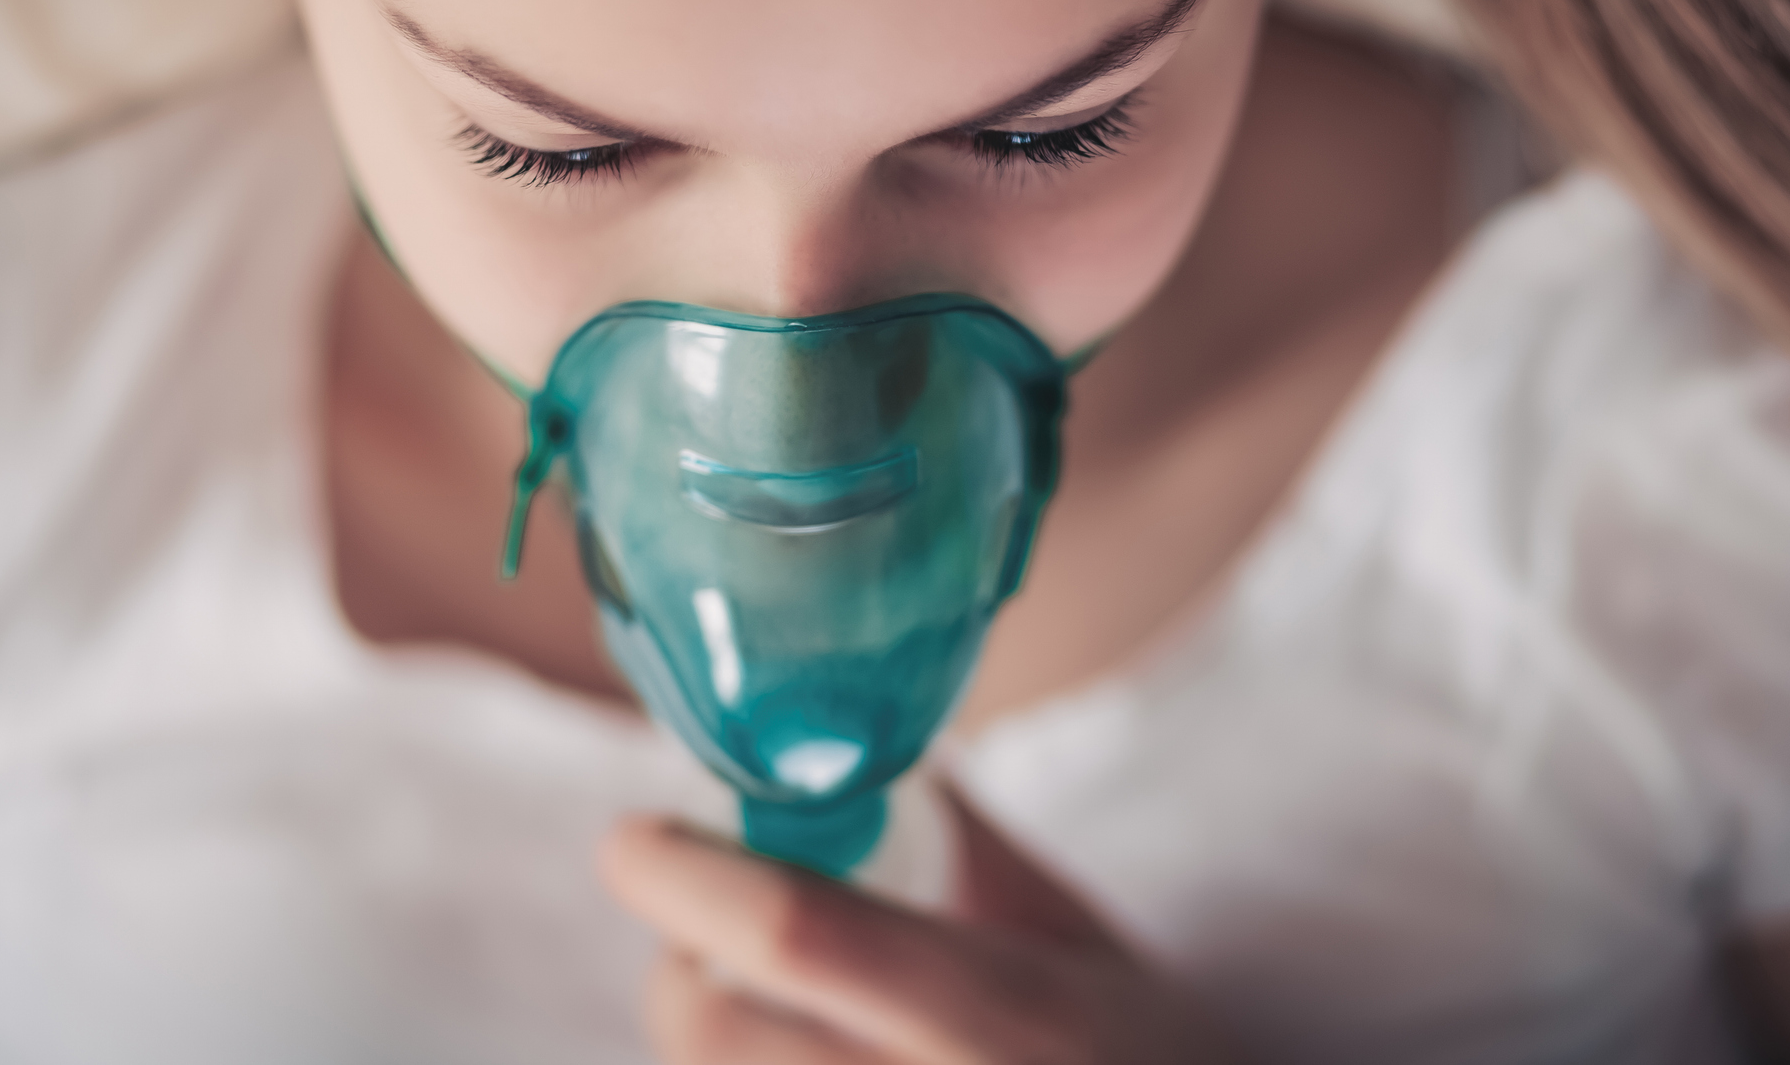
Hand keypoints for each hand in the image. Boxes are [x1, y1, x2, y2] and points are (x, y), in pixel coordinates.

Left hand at [598, 789, 1247, 1063]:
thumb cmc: (1155, 1064)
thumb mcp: (1090, 946)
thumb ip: (980, 853)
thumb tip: (881, 755)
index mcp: (1003, 1016)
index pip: (802, 933)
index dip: (693, 877)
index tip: (634, 836)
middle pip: (714, 1034)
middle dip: (677, 970)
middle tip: (700, 930)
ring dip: (705, 1042)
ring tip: (750, 1001)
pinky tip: (795, 1055)